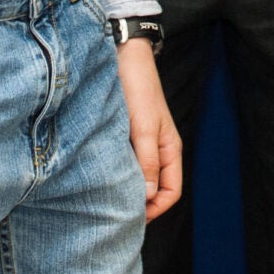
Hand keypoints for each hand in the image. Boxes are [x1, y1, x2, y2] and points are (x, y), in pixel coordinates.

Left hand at [115, 38, 184, 220]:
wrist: (124, 57)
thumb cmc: (138, 89)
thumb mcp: (144, 128)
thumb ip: (148, 162)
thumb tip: (149, 196)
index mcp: (170, 149)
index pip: (171, 192)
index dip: (156, 209)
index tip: (134, 216)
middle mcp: (158, 149)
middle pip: (155, 188)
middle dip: (140, 202)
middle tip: (115, 210)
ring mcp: (143, 142)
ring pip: (140, 175)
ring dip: (128, 186)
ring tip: (107, 195)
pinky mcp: (127, 134)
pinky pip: (127, 161)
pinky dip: (118, 171)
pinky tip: (101, 173)